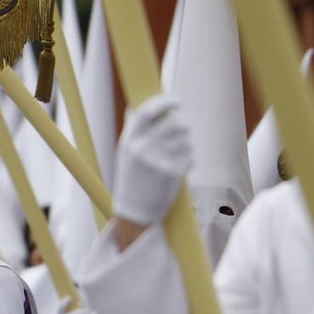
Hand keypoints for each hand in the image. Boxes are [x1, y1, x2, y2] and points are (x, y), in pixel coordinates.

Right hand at [112, 93, 192, 224]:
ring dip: (187, 144)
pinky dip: (188, 161)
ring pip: (186, 139)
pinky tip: (178, 168)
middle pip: (175, 122)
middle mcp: (141, 148)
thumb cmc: (131, 179)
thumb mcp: (125, 152)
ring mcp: (155, 161)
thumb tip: (134, 107)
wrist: (133, 211)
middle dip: (184, 124)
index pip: (148, 111)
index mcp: (130, 140)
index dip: (165, 102)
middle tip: (182, 130)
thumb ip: (132, 130)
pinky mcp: (169, 173)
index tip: (176, 101)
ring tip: (177, 154)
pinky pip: (189, 157)